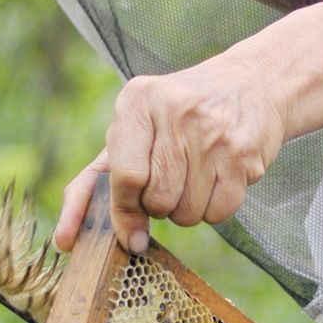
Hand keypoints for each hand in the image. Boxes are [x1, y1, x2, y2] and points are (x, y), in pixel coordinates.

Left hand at [55, 62, 289, 253]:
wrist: (253, 82)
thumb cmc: (177, 115)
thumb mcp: (135, 127)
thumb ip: (98, 178)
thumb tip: (69, 240)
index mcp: (137, 101)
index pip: (126, 177)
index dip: (124, 211)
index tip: (129, 230)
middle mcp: (175, 112)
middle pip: (157, 201)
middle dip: (159, 206)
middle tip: (170, 181)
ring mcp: (213, 133)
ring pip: (187, 214)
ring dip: (188, 209)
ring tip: (196, 175)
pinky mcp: (244, 154)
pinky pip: (219, 214)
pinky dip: (215, 209)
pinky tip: (219, 177)